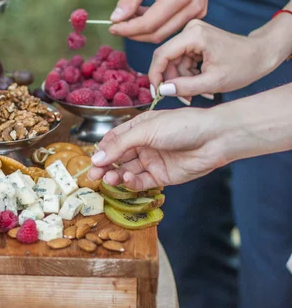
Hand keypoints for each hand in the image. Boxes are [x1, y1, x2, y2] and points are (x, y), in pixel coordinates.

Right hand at [88, 109, 226, 187]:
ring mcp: (153, 160)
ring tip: (107, 178)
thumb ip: (120, 144)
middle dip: (104, 165)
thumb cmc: (183, 125)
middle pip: (117, 157)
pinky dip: (131, 182)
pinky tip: (126, 178)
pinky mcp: (162, 176)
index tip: (92, 159)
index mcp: (139, 127)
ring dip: (115, 175)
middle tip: (93, 175)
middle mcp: (144, 144)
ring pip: (127, 170)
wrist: (214, 138)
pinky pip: (141, 182)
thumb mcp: (147, 129)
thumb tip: (96, 157)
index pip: (113, 139)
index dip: (102, 149)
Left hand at [109, 0, 211, 42]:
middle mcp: (192, 9)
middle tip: (119, 24)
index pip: (149, 24)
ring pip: (165, 33)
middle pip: (157, 34)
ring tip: (132, 15)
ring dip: (144, 30)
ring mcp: (197, 13)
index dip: (128, 29)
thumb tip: (116, 18)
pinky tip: (146, 13)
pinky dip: (156, 25)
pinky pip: (173, 27)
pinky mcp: (198, 14)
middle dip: (134, 33)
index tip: (112, 27)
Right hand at [149, 19, 284, 98]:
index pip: (162, 55)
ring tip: (197, 93)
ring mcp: (193, 33)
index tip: (156, 93)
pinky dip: (189, 74)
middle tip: (183, 97)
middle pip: (168, 58)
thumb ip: (185, 87)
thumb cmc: (243, 66)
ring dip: (182, 80)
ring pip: (175, 62)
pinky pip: (183, 60)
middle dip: (172, 80)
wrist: (260, 54)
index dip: (156, 75)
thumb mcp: (213, 82)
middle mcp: (190, 30)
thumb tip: (162, 90)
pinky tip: (200, 83)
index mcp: (194, 36)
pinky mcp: (196, 39)